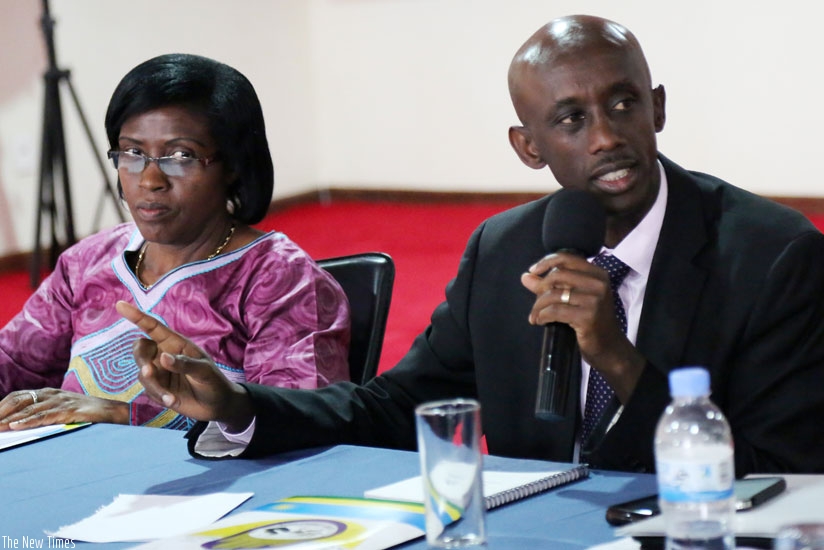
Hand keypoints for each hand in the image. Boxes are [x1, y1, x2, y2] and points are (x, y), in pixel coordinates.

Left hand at [0, 388, 128, 430]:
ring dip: (8, 419)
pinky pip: (43, 416)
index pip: (18, 396)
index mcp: (49, 393)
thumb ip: (45, 413)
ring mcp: (61, 401)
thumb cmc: (87, 414)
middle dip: (1, 411)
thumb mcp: (63, 410)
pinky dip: (27, 421)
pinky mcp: (69, 410)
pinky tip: (15, 426)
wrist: (113, 412)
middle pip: (19, 399)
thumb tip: (20, 424)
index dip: (2, 406)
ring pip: (28, 408)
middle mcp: (52, 394)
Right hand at [116, 301, 253, 430]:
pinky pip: (147, 390)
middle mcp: (163, 355)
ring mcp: (159, 372)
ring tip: (172, 398)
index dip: (137, 316)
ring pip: (142, 374)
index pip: (153, 327)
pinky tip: (173, 401)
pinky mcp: (157, 388)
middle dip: (141, 360)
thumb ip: (184, 364)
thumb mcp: (204, 371)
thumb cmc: (214, 381)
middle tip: (149, 371)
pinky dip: (158, 396)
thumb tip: (162, 357)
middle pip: (140, 350)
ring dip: (154, 386)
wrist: (217, 405)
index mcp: (176, 343)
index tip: (120, 305)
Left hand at [520, 252, 644, 401]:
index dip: (546, 262)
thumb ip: (550, 285)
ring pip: (554, 294)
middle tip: (536, 304)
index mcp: (598, 274)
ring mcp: (594, 300)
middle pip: (557, 275)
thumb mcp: (573, 298)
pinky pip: (555, 311)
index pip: (567, 258)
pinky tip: (539, 321)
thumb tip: (526, 276)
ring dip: (538, 306)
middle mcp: (599, 284)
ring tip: (535, 316)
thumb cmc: (591, 321)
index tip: (532, 271)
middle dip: (540, 289)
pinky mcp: (588, 317)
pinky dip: (542, 315)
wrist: (609, 347)